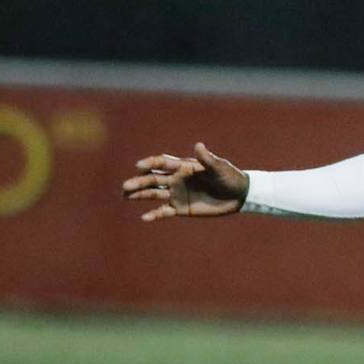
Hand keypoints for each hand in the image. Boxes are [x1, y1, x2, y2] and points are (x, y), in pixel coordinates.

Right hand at [123, 143, 248, 220]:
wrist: (239, 195)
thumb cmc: (229, 176)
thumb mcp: (219, 167)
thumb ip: (207, 159)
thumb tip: (198, 145)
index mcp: (183, 167)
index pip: (162, 163)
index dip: (150, 163)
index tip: (139, 166)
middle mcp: (176, 179)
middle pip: (153, 179)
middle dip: (139, 182)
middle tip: (125, 187)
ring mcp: (177, 193)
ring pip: (154, 194)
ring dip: (140, 195)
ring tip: (125, 197)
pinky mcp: (181, 208)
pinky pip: (164, 211)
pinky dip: (154, 214)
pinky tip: (144, 218)